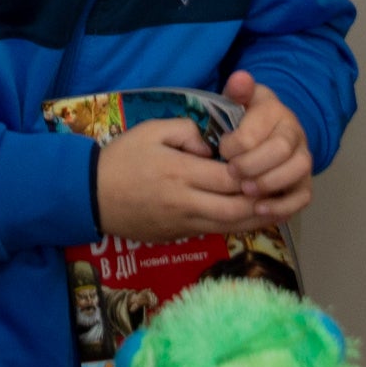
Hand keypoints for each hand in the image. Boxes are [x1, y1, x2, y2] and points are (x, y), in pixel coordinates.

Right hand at [97, 120, 262, 240]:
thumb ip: (187, 131)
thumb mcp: (150, 130)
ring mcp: (181, 224)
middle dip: (261, 201)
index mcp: (179, 173)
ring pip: (228, 227)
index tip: (264, 163)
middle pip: (235, 209)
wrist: (87, 195)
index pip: (228, 178)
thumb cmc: (120, 158)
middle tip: (277, 189)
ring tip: (275, 206)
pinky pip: (213, 233)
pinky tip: (249, 216)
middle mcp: (184, 203)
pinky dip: (235, 225)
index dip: (251, 173)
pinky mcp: (176, 236)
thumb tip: (211, 147)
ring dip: (255, 218)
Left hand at [217, 74, 312, 219]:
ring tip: (246, 191)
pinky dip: (283, 207)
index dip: (237, 144)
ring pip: (298, 171)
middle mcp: (295, 134)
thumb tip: (240, 78)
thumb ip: (237, 91)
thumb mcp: (239, 100)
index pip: (259, 129)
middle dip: (252, 164)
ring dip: (270, 183)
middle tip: (231, 172)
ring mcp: (302, 159)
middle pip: (281, 150)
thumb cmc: (245, 119)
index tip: (222, 150)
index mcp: (276, 112)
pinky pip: (303, 197)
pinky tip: (261, 210)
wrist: (267, 133)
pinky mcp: (303, 183)